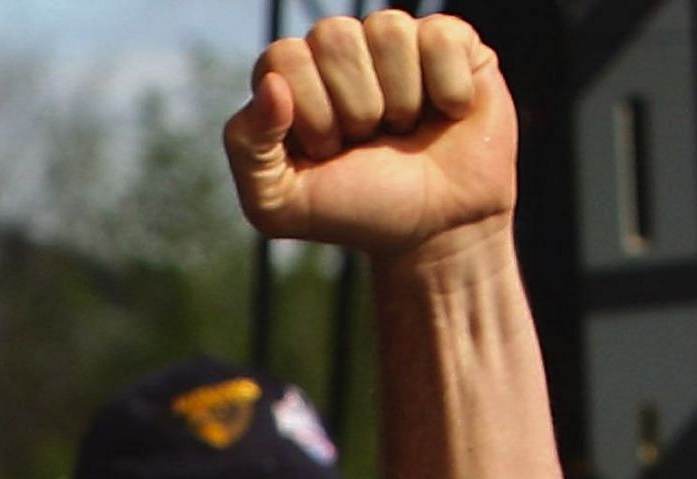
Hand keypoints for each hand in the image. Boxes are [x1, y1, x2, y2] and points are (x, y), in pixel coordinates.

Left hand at [225, 13, 514, 258]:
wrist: (435, 231)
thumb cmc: (357, 211)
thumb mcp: (279, 204)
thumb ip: (247, 148)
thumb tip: (271, 84)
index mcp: (294, 78)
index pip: (283, 57)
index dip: (308, 111)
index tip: (327, 152)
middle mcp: (342, 50)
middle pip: (333, 36)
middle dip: (353, 108)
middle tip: (367, 144)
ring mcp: (395, 41)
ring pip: (387, 30)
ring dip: (399, 102)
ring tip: (404, 131)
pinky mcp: (449, 40)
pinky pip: (439, 36)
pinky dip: (445, 91)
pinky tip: (445, 114)